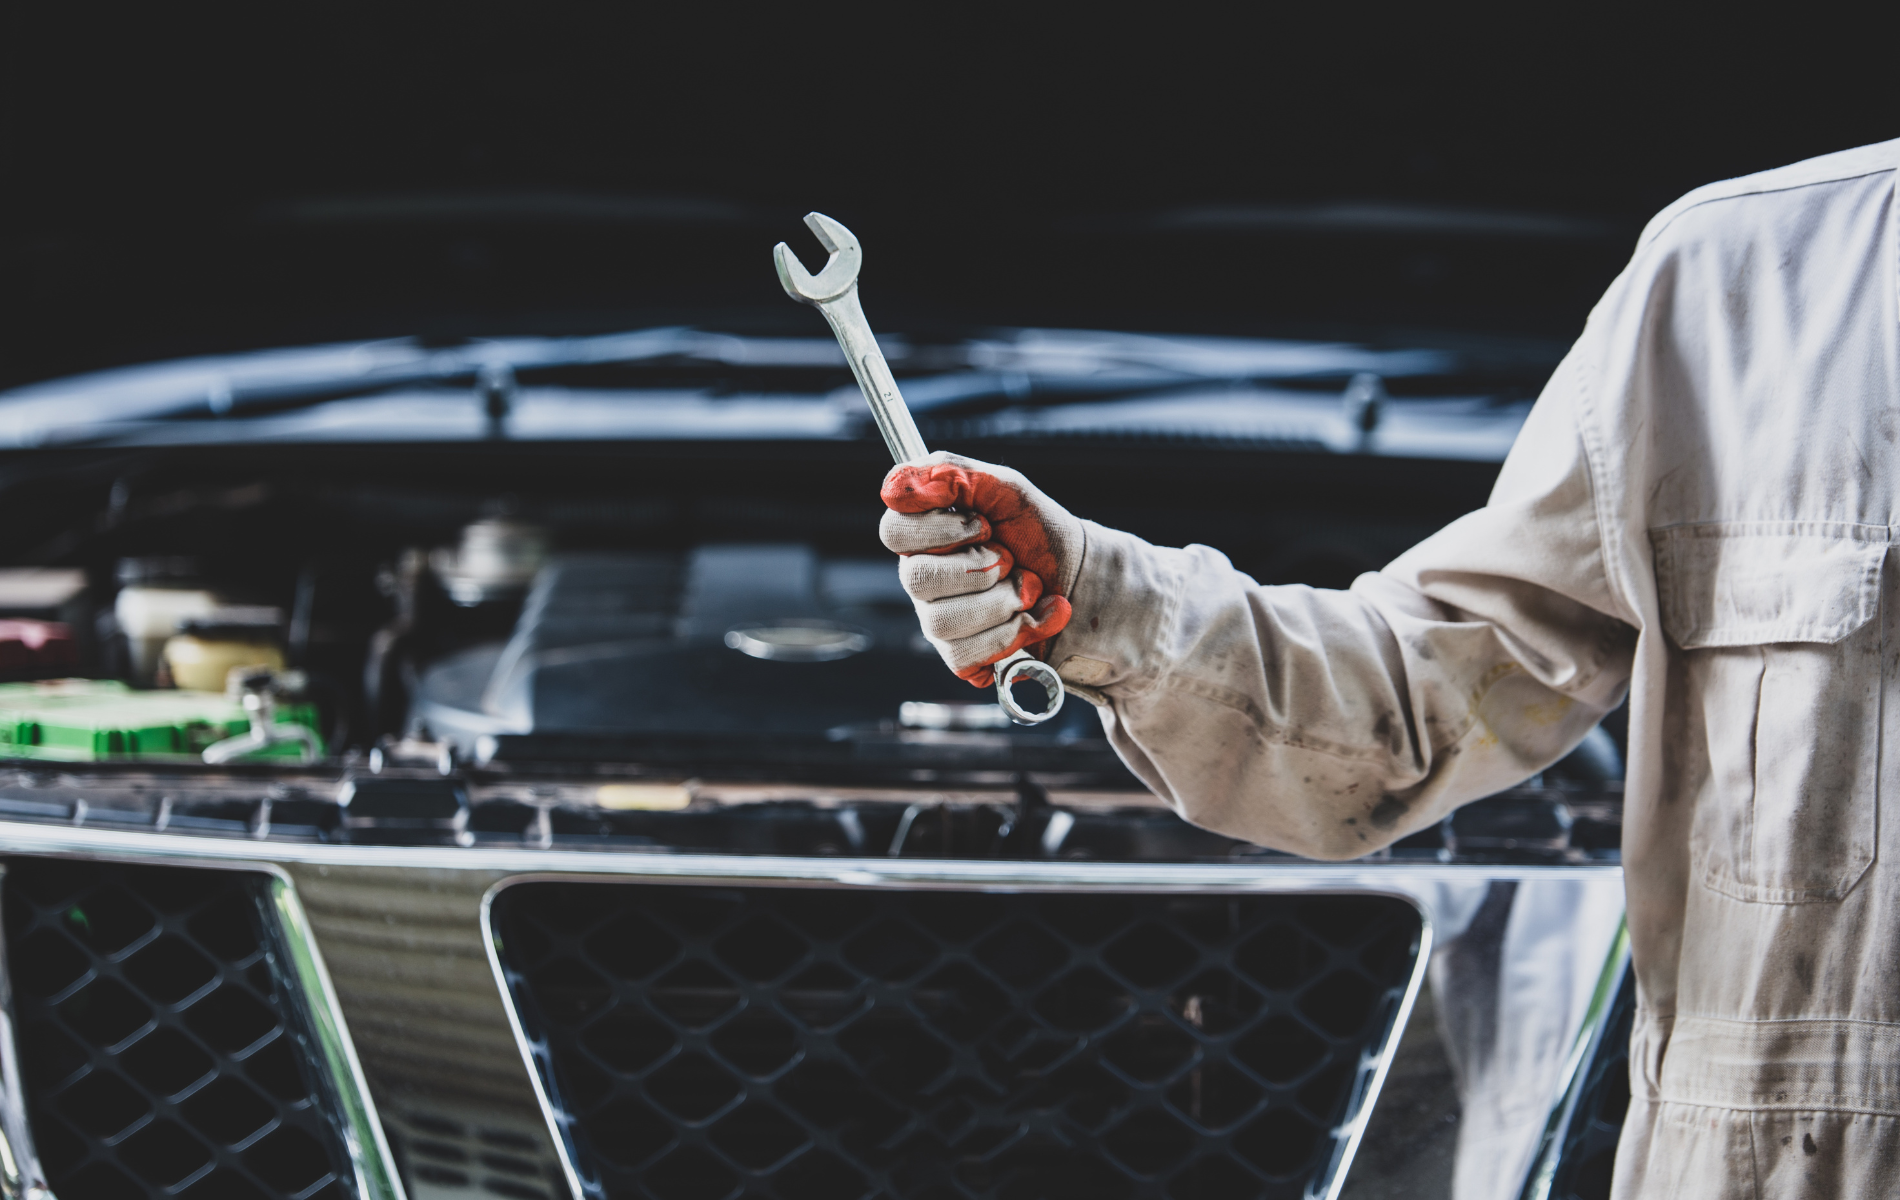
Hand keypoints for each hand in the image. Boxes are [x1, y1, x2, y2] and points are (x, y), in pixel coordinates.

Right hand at [880, 451, 1084, 684]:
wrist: (1082, 577)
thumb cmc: (1037, 530)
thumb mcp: (1005, 487)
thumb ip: (951, 473)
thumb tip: (894, 488)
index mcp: (923, 535)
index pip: (893, 532)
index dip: (939, 530)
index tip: (983, 525)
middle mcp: (922, 579)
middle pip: (918, 579)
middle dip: (982, 568)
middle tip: (1011, 559)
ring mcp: (937, 620)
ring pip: (945, 621)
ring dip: (1003, 600)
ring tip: (1028, 587)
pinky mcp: (961, 656)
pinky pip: (966, 654)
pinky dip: (1014, 632)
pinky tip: (1034, 617)